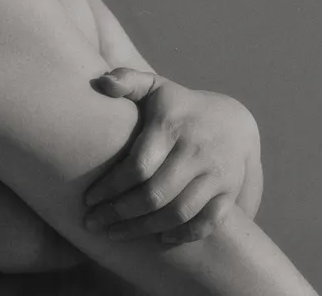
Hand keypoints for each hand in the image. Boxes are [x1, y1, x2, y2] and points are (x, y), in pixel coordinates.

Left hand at [83, 67, 261, 243]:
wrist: (233, 122)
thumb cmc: (179, 107)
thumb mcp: (155, 87)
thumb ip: (127, 80)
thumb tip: (102, 83)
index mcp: (172, 126)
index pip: (138, 165)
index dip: (111, 187)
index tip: (88, 200)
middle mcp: (196, 151)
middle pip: (155, 194)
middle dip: (120, 214)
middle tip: (93, 224)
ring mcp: (216, 174)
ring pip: (178, 212)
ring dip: (143, 229)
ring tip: (115, 235)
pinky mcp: (229, 192)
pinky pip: (208, 222)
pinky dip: (184, 235)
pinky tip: (159, 240)